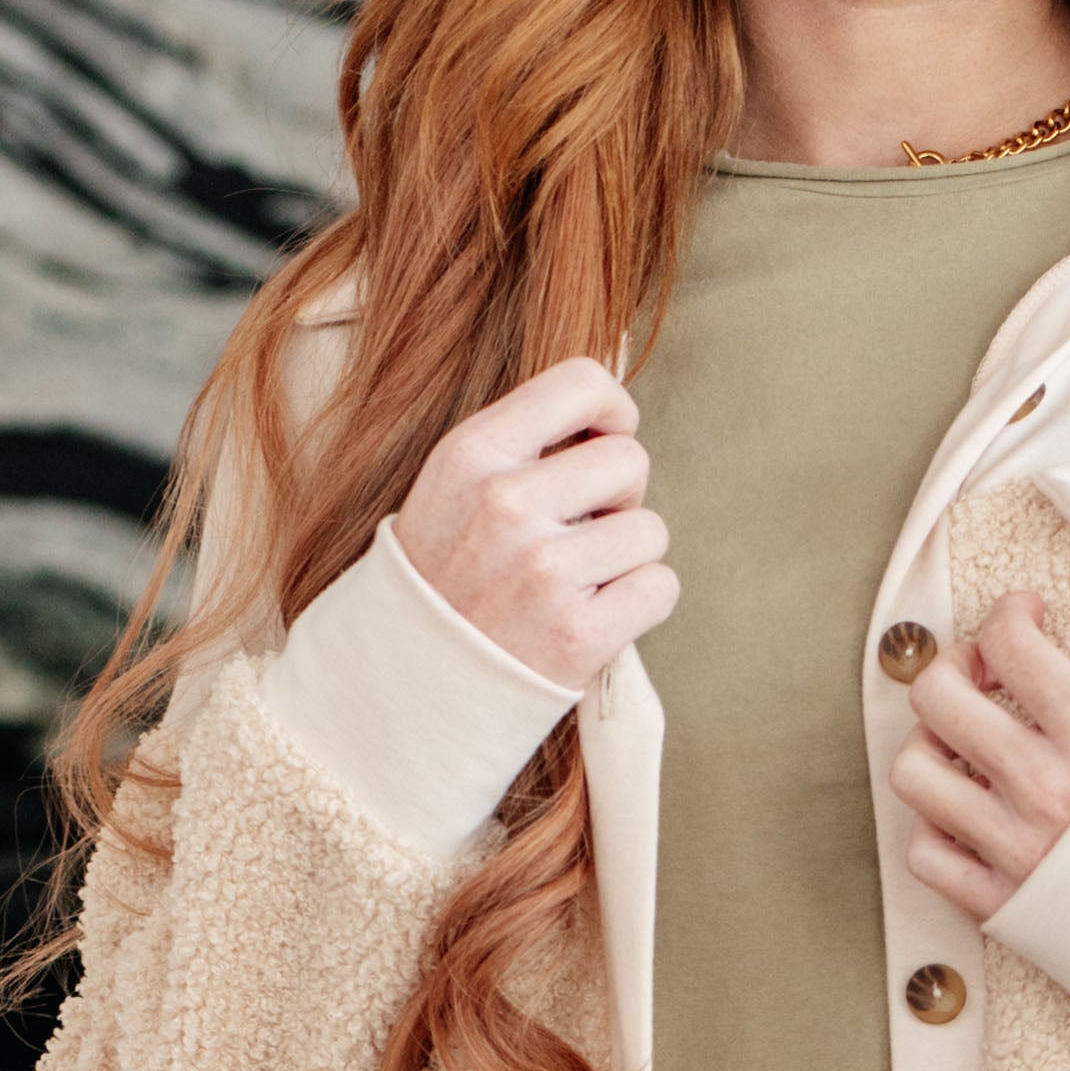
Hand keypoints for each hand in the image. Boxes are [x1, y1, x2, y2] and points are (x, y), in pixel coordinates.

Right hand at [397, 358, 676, 685]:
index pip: (581, 382)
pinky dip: (639, 603)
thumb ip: (523, 445)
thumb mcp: (454, 489)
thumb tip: (611, 416)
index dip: (612, 410)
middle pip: (630, 460)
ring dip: (627, 557)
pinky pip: (660, 587)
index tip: (604, 439)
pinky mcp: (578, 635)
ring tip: (577, 581)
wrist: (409, 687)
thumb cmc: (445, 581)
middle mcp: (506, 505)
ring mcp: (544, 573)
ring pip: (650, 530)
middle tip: (581, 531)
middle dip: (619, 496)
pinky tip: (594, 615)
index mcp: (472, 455)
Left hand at [894, 557, 1069, 925]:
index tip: (1029, 620)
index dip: (1009, 615)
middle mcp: (1042, 786)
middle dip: (954, 668)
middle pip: (938, 697)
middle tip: (986, 676)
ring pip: (914, 773)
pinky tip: (969, 815)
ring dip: (929, 747)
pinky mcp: (1001, 905)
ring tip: (964, 747)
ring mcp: (1014, 849)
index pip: (1006, 642)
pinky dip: (934, 829)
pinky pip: (925, 856)